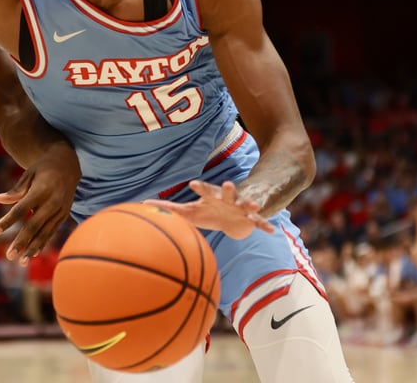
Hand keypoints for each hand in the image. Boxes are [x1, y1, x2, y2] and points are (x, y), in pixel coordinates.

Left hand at [0, 143, 78, 264]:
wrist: (68, 165)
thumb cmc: (43, 169)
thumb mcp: (28, 174)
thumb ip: (16, 190)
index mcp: (41, 190)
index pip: (22, 209)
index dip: (8, 221)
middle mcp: (52, 202)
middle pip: (34, 225)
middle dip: (21, 241)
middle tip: (9, 255)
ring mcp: (60, 210)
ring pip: (45, 232)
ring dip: (32, 248)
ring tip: (20, 262)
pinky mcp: (64, 215)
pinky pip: (52, 231)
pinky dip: (42, 243)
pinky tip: (32, 253)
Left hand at [144, 180, 275, 238]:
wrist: (232, 218)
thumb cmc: (207, 212)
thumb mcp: (190, 211)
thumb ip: (170, 208)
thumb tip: (145, 204)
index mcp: (212, 197)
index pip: (205, 190)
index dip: (200, 188)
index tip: (193, 184)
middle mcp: (227, 200)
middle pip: (226, 193)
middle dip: (227, 189)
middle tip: (227, 184)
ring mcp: (240, 208)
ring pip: (245, 205)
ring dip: (250, 204)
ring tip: (254, 204)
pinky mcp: (250, 218)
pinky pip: (259, 222)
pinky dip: (264, 226)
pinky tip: (272, 231)